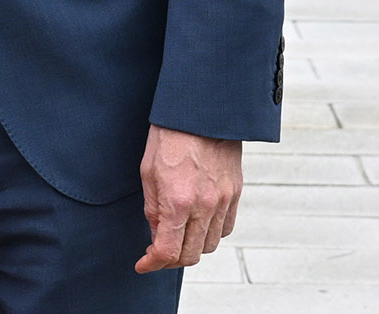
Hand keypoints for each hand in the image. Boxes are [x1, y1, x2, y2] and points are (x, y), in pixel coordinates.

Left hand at [136, 125, 241, 272]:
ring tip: (175, 238)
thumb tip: (156, 232)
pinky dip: (210, 234)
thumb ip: (153, 207)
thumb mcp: (147, 171)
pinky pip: (226, 228)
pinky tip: (196, 225)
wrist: (202, 113)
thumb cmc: (169, 137)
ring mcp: (224, 202)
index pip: (167, 250)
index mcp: (178, 201)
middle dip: (170, 260)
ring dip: (191, 248)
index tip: (142, 264)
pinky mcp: (235, 195)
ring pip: (210, 245)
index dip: (152, 263)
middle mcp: (205, 206)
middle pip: (191, 254)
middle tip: (155, 254)